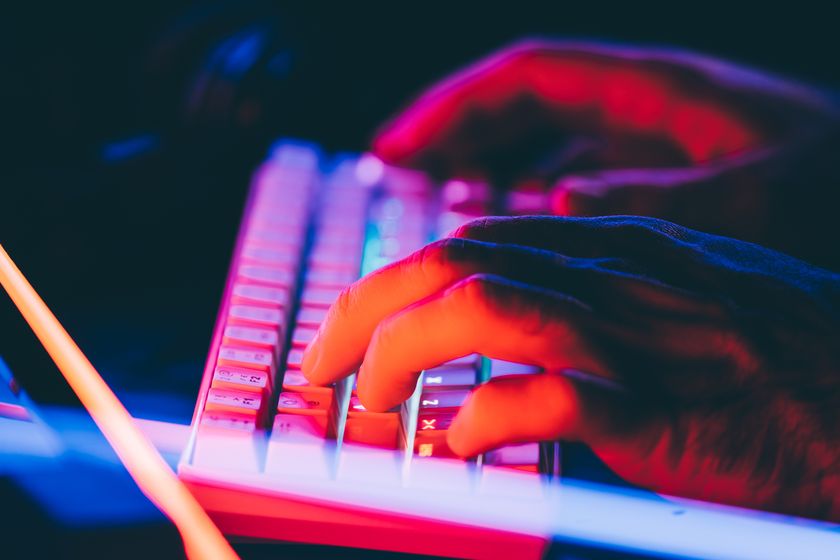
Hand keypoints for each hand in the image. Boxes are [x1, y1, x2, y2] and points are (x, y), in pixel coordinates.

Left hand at [303, 215, 839, 520]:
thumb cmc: (779, 358)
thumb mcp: (673, 302)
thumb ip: (591, 301)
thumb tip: (501, 331)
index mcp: (617, 248)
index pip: (472, 239)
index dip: (393, 281)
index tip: (352, 326)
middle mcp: (618, 277)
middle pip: (456, 262)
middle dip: (369, 310)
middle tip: (326, 365)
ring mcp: (641, 341)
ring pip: (489, 310)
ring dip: (408, 356)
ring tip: (371, 404)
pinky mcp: (666, 415)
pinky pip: (557, 398)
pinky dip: (489, 417)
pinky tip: (458, 445)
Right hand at [373, 40, 839, 267]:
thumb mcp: (760, 198)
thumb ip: (658, 198)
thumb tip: (560, 202)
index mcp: (659, 95)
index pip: (529, 77)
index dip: (455, 105)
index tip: (398, 142)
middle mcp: (648, 116)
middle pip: (525, 109)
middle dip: (456, 134)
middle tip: (395, 172)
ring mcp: (655, 150)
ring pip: (548, 148)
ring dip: (490, 169)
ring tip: (435, 203)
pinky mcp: (668, 186)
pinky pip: (580, 185)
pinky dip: (537, 204)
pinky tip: (516, 233)